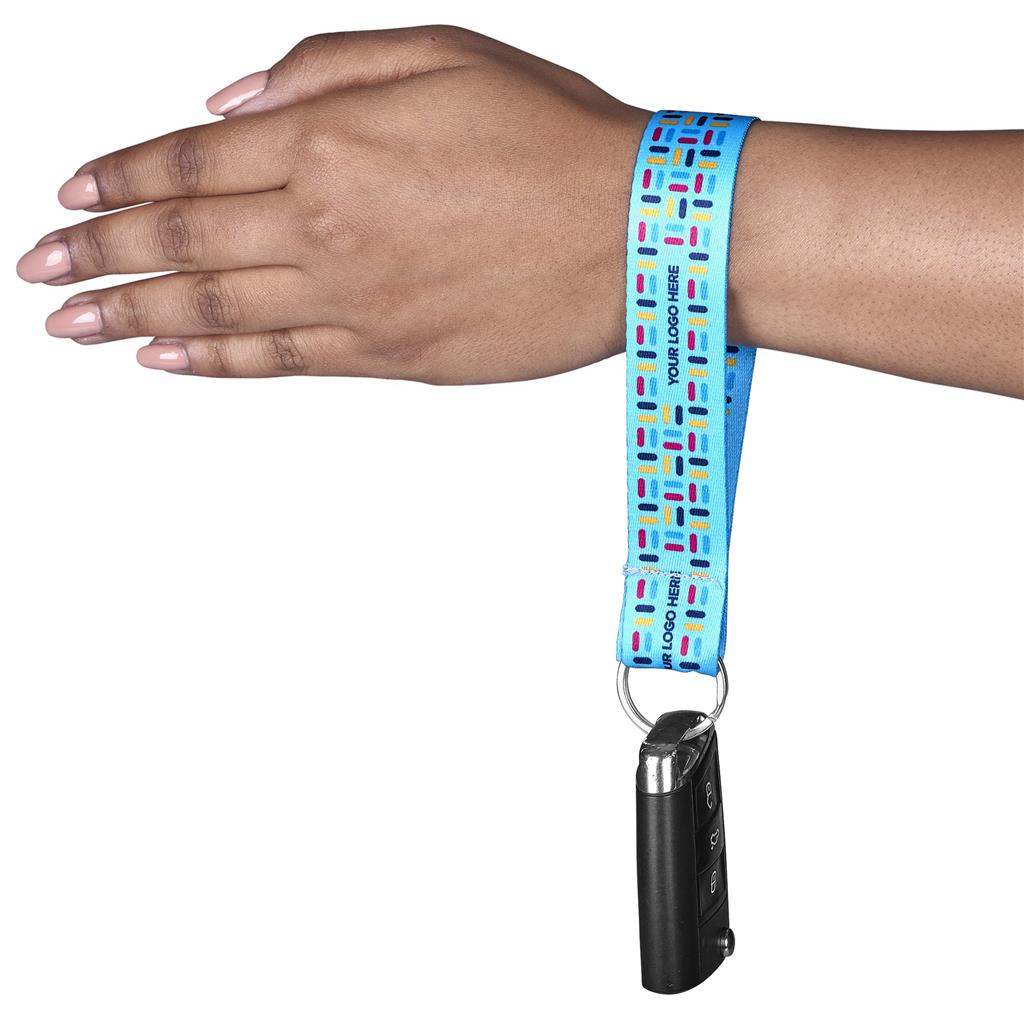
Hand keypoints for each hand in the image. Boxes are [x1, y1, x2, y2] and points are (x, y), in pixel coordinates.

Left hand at [16, 26, 649, 381]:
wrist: (637, 231)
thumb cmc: (555, 137)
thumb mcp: (440, 52)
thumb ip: (322, 67)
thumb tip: (232, 99)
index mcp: (330, 137)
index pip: (188, 164)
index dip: (119, 179)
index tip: (70, 194)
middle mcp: (327, 225)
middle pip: (180, 245)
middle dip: (96, 255)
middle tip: (39, 272)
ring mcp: (356, 301)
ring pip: (215, 313)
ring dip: (131, 316)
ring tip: (71, 325)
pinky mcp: (394, 356)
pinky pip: (282, 363)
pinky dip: (215, 364)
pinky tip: (167, 362)